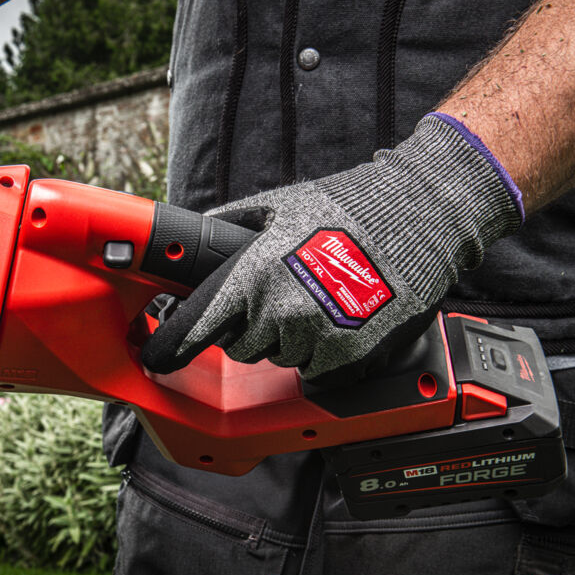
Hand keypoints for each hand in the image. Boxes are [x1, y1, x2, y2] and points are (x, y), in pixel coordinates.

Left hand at [142, 113, 524, 384]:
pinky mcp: (346, 357)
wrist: (418, 221)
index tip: (157, 358)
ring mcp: (314, 338)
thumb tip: (198, 235)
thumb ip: (230, 226)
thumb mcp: (280, 205)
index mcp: (254, 275)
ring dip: (288, 339)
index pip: (199, 326)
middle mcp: (279, 311)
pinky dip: (321, 352)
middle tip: (278, 298)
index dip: (173, 345)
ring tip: (315, 301)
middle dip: (250, 328)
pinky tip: (336, 319)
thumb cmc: (348, 209)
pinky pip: (314, 369)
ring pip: (279, 359)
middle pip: (239, 347)